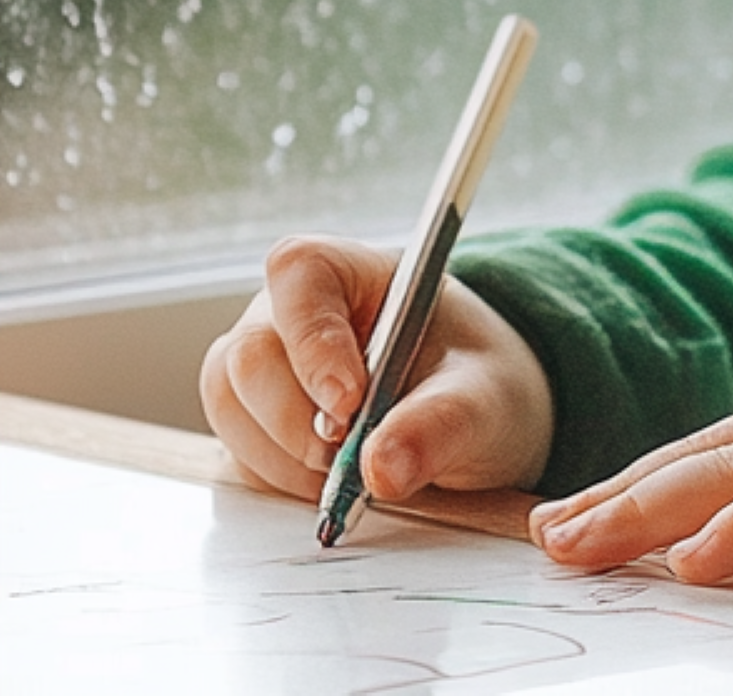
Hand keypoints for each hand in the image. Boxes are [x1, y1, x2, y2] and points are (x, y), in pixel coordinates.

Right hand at [198, 233, 554, 505]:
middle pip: (249, 352)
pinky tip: (326, 482)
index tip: (348, 404)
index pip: (299, 273)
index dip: (312, 340)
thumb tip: (382, 468)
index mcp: (355, 272)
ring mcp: (267, 365)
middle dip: (294, 419)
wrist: (470, 420)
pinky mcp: (254, 420)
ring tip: (349, 469)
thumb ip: (440, 422)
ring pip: (230, 406)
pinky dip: (277, 479)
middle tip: (348, 455)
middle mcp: (295, 311)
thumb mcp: (482, 398)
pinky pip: (235, 451)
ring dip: (283, 457)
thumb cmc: (476, 384)